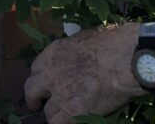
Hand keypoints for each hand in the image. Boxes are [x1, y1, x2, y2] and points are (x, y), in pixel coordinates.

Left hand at [24, 22, 142, 123]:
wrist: (123, 59)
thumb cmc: (112, 43)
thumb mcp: (84, 39)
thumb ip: (73, 52)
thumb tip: (76, 57)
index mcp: (53, 53)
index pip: (36, 69)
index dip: (42, 78)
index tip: (47, 83)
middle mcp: (50, 74)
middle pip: (31, 90)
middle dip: (35, 98)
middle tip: (39, 104)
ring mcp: (60, 94)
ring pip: (48, 112)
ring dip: (55, 114)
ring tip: (64, 116)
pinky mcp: (72, 112)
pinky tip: (73, 121)